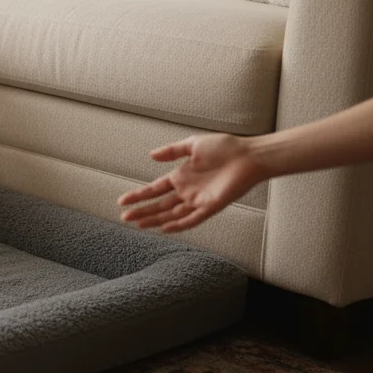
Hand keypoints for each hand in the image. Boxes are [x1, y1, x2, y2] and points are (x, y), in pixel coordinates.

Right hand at [118, 134, 266, 232]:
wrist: (250, 155)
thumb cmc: (225, 147)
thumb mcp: (193, 144)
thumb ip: (172, 151)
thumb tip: (151, 155)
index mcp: (181, 176)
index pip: (155, 189)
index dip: (139, 195)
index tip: (122, 201)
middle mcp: (187, 191)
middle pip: (160, 205)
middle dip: (142, 211)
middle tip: (124, 217)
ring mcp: (198, 200)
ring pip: (172, 214)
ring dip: (155, 219)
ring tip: (138, 225)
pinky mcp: (211, 206)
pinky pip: (193, 219)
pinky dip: (179, 224)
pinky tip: (165, 228)